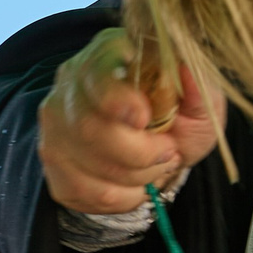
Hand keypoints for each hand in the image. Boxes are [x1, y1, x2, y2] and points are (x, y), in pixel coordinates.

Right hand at [38, 28, 219, 213]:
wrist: (161, 147)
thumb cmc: (178, 115)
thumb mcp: (200, 98)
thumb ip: (198, 85)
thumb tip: (186, 68)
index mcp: (107, 55)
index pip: (95, 74)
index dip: (116, 98)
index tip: (143, 118)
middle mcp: (71, 86)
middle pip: (87, 127)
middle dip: (138, 153)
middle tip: (168, 152)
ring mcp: (55, 125)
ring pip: (88, 165)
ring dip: (136, 177)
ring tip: (155, 166)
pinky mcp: (52, 162)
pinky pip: (84, 191)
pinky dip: (121, 197)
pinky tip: (135, 183)